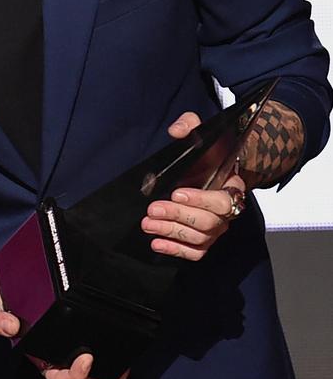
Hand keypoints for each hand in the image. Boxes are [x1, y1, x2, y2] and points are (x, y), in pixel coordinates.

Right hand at [0, 268, 128, 378]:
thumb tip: (11, 327)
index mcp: (35, 352)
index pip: (55, 375)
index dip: (72, 376)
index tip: (86, 360)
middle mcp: (52, 348)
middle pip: (77, 374)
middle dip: (98, 378)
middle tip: (116, 373)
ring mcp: (63, 336)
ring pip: (87, 362)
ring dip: (107, 366)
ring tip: (125, 365)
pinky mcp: (72, 320)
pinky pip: (89, 335)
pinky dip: (106, 341)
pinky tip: (120, 340)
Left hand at [140, 111, 245, 260]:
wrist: (209, 170)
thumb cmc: (205, 153)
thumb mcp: (198, 132)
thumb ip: (189, 125)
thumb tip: (176, 130)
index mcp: (231, 186)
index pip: (221, 200)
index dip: (199, 199)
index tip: (176, 193)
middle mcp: (227, 212)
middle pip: (208, 222)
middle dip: (178, 216)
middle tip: (153, 209)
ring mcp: (216, 229)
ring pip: (199, 239)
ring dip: (171, 232)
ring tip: (148, 224)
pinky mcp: (203, 241)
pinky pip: (194, 253)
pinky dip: (175, 250)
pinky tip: (156, 244)